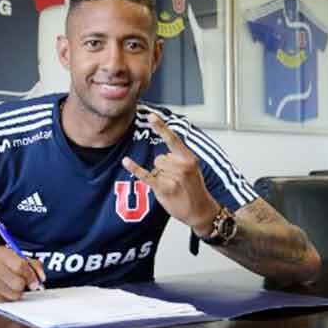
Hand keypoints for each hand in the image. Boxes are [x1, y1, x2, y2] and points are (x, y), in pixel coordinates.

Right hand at [0, 246, 45, 301]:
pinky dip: (7, 297)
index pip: (21, 266)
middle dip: (24, 285)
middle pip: (19, 283)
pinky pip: (5, 301)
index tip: (36, 280)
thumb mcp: (9, 256)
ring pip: (14, 295)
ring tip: (10, 286)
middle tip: (23, 283)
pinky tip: (1, 290)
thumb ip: (29, 262)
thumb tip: (41, 276)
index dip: (32, 275)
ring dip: (17, 293)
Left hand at [122, 113, 218, 235]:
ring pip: (155, 167)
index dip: (161, 127)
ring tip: (172, 186)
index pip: (173, 139)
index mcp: (189, 159)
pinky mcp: (165, 189)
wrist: (201, 211)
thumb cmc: (194, 189)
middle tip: (175, 180)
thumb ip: (179, 158)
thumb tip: (162, 154)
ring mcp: (174, 178)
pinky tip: (126, 161)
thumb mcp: (193, 168)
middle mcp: (182, 166)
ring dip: (159, 176)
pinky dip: (135, 168)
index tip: (151, 116)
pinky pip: (146, 175)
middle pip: (159, 157)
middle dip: (163, 168)